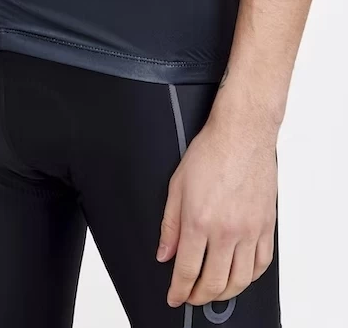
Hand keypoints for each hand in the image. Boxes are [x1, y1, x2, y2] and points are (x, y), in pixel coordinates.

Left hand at [155, 108, 277, 307]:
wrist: (242, 134)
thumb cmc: (211, 152)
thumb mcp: (177, 186)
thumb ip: (170, 225)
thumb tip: (165, 253)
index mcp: (199, 221)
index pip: (187, 271)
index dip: (179, 291)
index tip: (175, 297)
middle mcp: (226, 230)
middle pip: (214, 283)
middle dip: (199, 296)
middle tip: (192, 295)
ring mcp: (250, 230)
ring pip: (240, 281)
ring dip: (224, 293)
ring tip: (214, 290)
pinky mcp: (267, 226)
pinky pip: (262, 264)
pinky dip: (250, 278)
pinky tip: (240, 275)